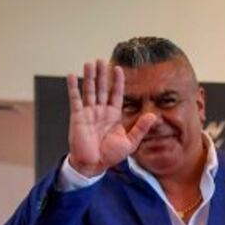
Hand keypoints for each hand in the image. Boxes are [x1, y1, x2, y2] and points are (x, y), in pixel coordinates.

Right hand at [66, 60, 156, 176]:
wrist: (94, 165)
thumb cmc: (111, 155)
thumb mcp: (130, 142)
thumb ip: (141, 128)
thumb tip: (154, 116)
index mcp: (114, 116)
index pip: (116, 94)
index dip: (117, 82)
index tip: (118, 69)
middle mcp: (101, 111)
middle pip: (101, 88)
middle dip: (102, 75)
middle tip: (101, 60)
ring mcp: (88, 112)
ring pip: (89, 90)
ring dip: (89, 77)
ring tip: (90, 63)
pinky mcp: (77, 116)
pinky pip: (75, 99)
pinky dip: (73, 88)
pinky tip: (71, 76)